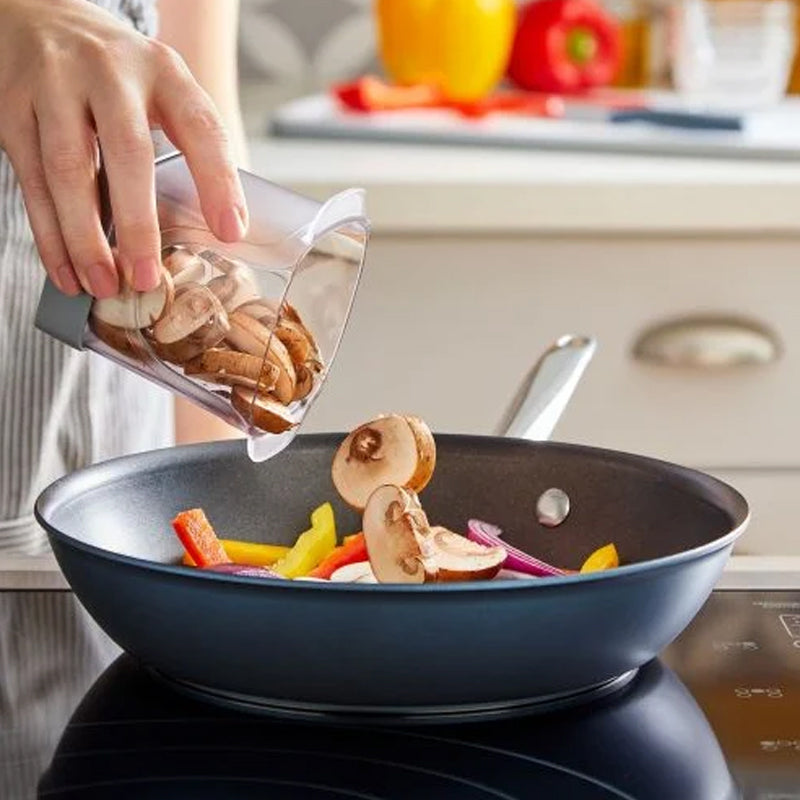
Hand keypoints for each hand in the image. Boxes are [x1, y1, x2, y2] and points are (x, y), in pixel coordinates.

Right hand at [0, 0, 247, 298]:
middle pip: (126, 151)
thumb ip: (190, 144)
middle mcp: (109, 72)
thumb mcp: (164, 89)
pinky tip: (67, 271)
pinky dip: (49, 235)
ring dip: (84, 238)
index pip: (201, 127)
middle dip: (137, 223)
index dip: (219, 182)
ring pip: (67, 170)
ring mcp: (54, 86)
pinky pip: (30, 182)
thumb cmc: (118, 76)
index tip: (230, 233)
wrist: (41, 16)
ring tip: (103, 285)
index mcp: (164, 71)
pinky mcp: (12, 108)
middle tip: (145, 278)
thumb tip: (223, 228)